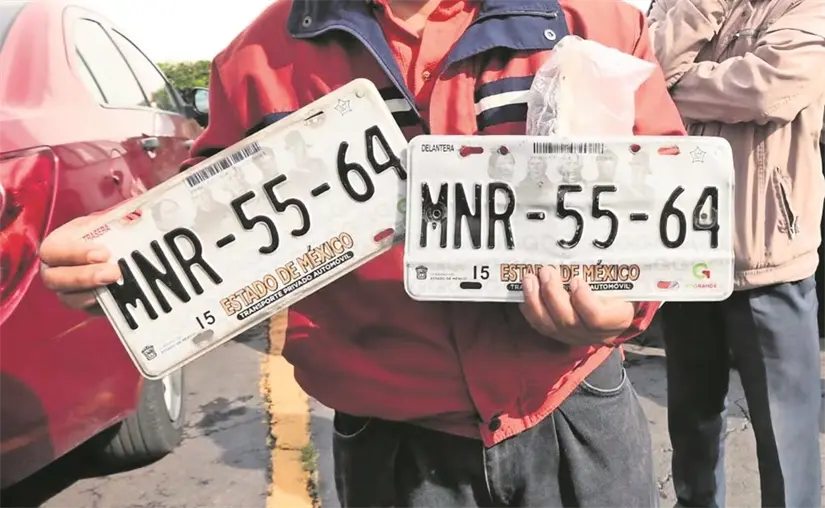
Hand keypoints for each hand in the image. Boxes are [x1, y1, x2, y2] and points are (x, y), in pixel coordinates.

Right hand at [39, 215, 121, 312]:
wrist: (124, 250)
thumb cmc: (112, 230)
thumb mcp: (111, 219)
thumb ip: (116, 218)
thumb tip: (130, 217)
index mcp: (58, 244)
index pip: (52, 251)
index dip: (74, 253)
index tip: (104, 253)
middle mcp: (56, 269)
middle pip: (54, 279)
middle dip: (83, 277)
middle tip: (113, 272)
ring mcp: (68, 290)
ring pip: (68, 299)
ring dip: (92, 294)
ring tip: (117, 284)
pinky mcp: (86, 306)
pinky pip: (89, 311)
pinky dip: (103, 307)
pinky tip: (119, 298)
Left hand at [519, 266, 633, 345]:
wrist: (615, 309)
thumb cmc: (619, 289)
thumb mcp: (621, 280)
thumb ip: (610, 271)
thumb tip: (590, 248)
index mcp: (616, 319)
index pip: (597, 318)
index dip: (583, 300)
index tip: (576, 280)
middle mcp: (594, 334)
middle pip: (568, 321)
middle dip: (552, 293)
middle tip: (546, 271)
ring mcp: (573, 336)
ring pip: (548, 325)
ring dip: (535, 300)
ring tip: (530, 278)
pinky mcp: (557, 334)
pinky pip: (538, 324)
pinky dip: (529, 307)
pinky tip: (526, 290)